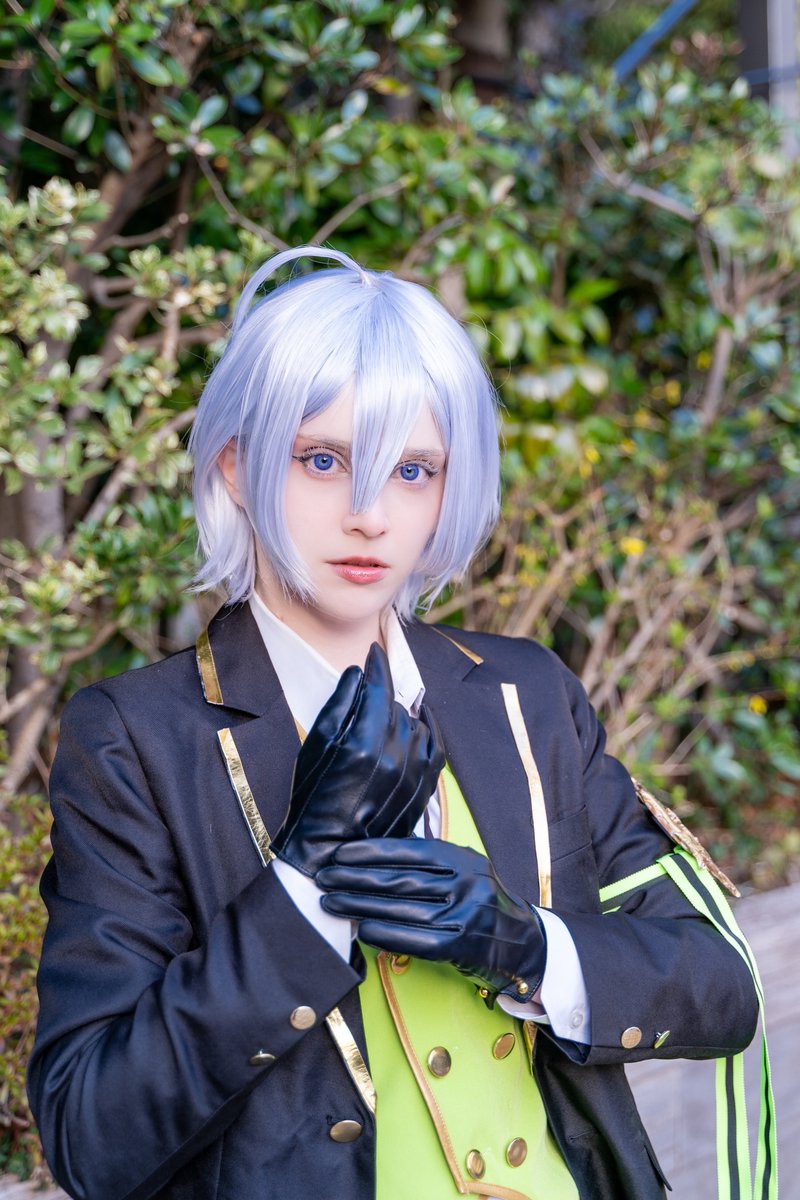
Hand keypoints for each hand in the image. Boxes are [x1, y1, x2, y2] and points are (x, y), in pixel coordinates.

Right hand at [271, 644, 443, 878]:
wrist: (328, 855)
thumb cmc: (312, 800)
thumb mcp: (314, 748)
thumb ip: (338, 706)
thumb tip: (356, 674)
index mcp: (362, 743)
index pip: (379, 688)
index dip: (378, 666)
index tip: (375, 652)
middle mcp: (393, 756)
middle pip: (397, 706)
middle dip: (382, 696)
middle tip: (367, 696)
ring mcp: (413, 775)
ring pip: (416, 725)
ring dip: (401, 716)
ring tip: (382, 720)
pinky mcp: (423, 790)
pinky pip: (434, 748)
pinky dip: (426, 733)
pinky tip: (418, 727)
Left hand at [318, 838, 545, 999]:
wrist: (524, 942)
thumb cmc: (481, 902)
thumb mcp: (464, 870)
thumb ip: (429, 860)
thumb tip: (376, 849)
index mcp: (463, 858)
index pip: (410, 851)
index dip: (371, 851)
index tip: (339, 854)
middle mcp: (467, 882)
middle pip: (401, 880)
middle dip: (356, 878)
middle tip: (324, 877)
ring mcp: (467, 914)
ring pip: (404, 909)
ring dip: (361, 906)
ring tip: (331, 902)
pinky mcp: (464, 945)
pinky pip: (418, 940)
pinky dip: (387, 934)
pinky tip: (363, 930)